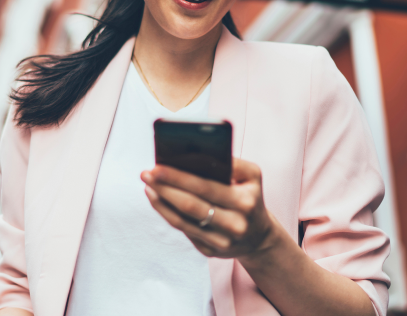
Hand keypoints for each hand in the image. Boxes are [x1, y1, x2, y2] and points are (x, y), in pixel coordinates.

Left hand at [141, 158, 277, 258]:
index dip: (178, 177)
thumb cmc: (249, 196)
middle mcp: (235, 224)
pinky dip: (167, 214)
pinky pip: (183, 231)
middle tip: (146, 174)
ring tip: (148, 185)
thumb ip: (231, 163)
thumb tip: (194, 155)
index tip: (157, 166)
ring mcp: (222, 242)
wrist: (259, 237)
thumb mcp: (251, 176)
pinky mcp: (211, 252)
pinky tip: (157, 199)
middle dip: (164, 187)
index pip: (205, 187)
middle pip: (190, 205)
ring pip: (182, 221)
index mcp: (244, 201)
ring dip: (160, 202)